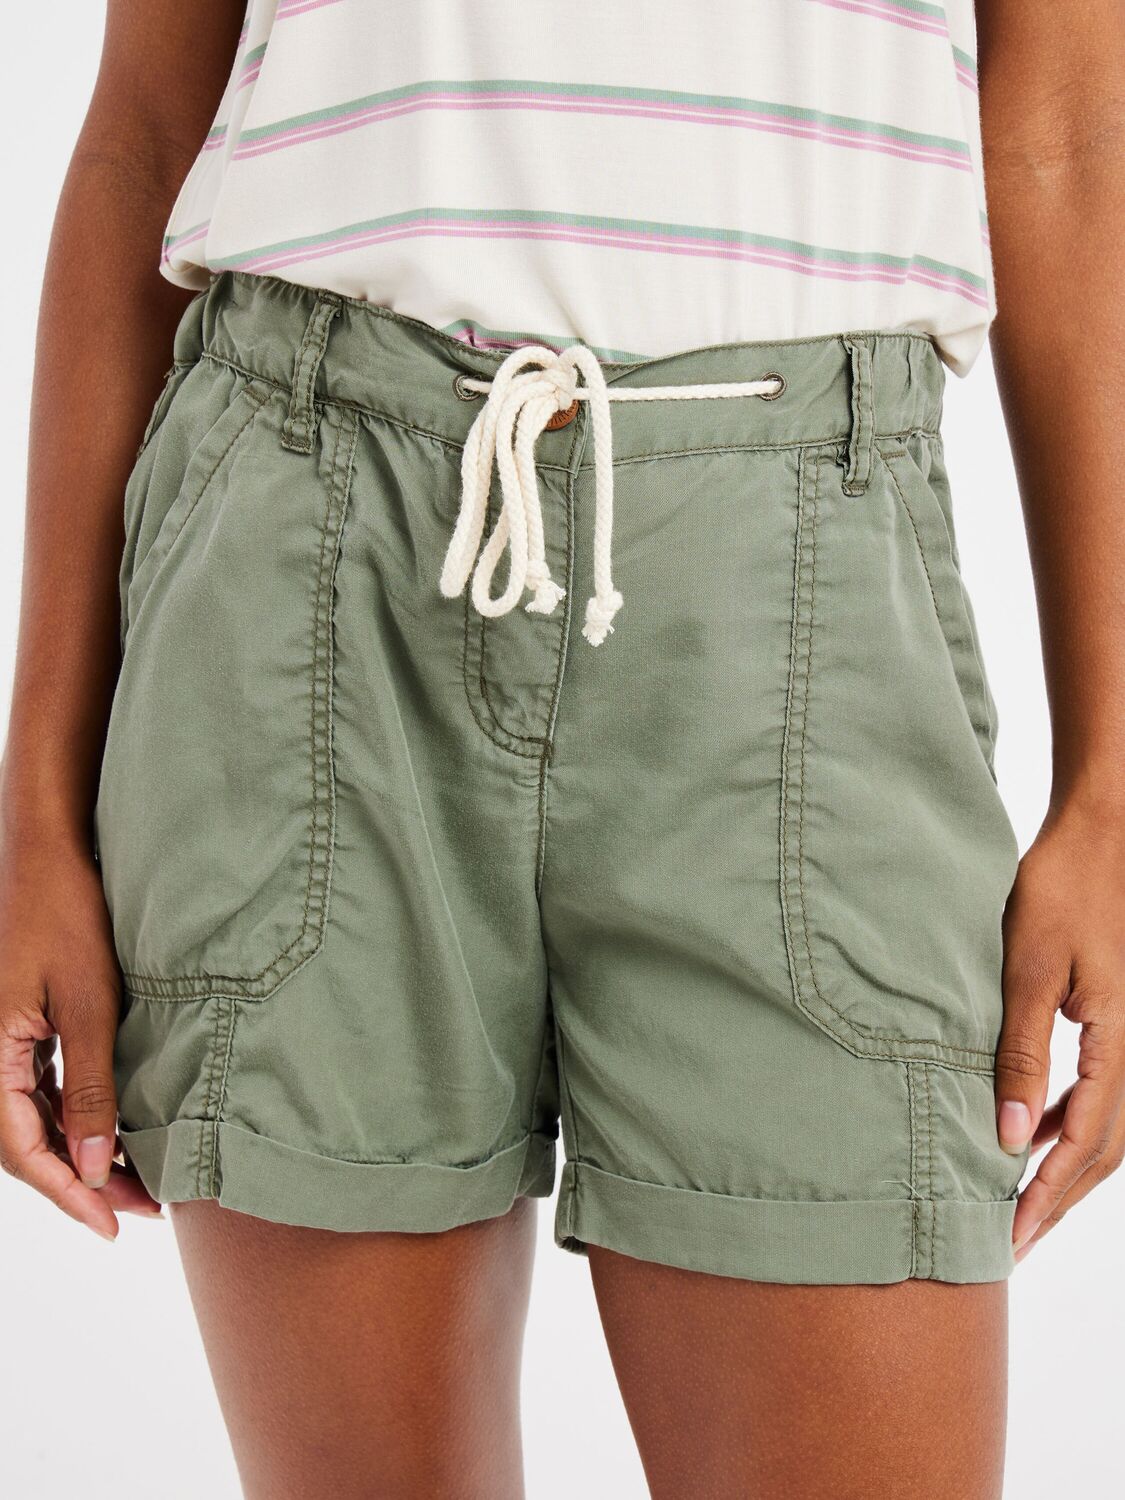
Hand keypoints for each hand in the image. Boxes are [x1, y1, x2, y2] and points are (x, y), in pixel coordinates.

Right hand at [0, 829, 159, 1239]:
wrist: (49, 852)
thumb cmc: (66, 915)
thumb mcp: (87, 1004)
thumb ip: (88, 1086)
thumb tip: (91, 1166)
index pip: (22, 1150)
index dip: (68, 1194)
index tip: (112, 1225)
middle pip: (26, 1143)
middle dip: (82, 1182)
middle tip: (142, 1209)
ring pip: (34, 1120)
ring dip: (81, 1152)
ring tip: (139, 1178)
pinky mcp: (19, 1029)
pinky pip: (39, 1090)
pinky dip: (75, 1116)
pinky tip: (113, 1130)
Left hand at [995, 800, 1124, 1259]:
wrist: (1098, 838)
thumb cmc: (1059, 892)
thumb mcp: (1028, 971)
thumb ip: (1019, 1054)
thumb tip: (1007, 1138)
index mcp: (1119, 1043)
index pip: (1085, 1142)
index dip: (1048, 1194)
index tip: (1014, 1236)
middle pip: (1104, 1150)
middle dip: (1057, 1199)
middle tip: (1012, 1243)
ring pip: (1106, 1128)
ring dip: (1064, 1169)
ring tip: (1018, 1204)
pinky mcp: (1117, 1023)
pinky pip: (1100, 1094)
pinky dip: (1067, 1126)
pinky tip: (1031, 1135)